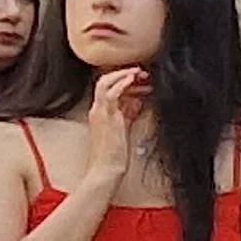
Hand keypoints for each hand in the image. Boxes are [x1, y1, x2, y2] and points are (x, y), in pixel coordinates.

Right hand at [78, 69, 150, 189]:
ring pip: (105, 83)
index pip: (109, 89)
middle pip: (105, 82)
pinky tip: (132, 78)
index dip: (125, 81)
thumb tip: (138, 102)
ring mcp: (100, 112)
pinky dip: (121, 83)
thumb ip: (129, 114)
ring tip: (140, 72)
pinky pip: (110, 93)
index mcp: (100, 113)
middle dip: (124, 74)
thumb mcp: (124, 128)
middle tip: (143, 73)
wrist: (107, 169)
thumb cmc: (115, 154)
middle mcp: (97, 110)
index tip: (141, 80)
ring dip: (124, 74)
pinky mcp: (106, 116)